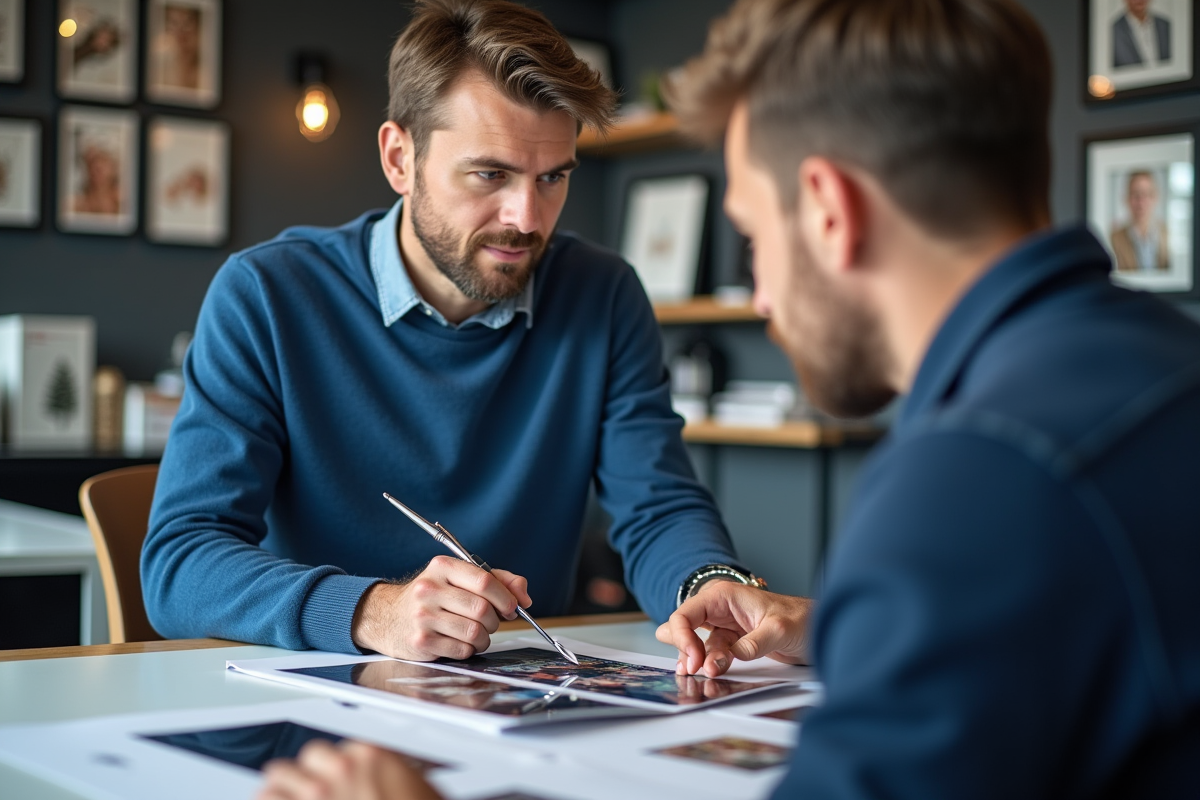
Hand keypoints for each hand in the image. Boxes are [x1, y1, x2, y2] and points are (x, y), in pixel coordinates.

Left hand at [258, 740, 441, 799]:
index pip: (339, 750)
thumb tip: (377, 784)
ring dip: (281, 790)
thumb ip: (390, 779)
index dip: (334, 771)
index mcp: (374, 756)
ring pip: (279, 777)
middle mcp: (343, 768)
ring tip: (281, 799)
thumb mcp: (416, 791)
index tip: (335, 783)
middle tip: (308, 793)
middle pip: (308, 758)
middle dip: (306, 777)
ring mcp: (318, 794)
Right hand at [351, 556, 531, 659]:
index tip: (511, 607)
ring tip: (476, 635)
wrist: (386, 616)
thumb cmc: (432, 597)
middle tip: (490, 622)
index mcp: (442, 567)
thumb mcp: (459, 578)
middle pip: (482, 609)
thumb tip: (524, 596)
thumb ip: (497, 580)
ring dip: (484, 638)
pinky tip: (459, 642)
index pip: (484, 580)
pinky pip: (462, 650)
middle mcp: (429, 589)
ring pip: (475, 632)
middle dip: (494, 620)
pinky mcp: (420, 641)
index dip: (505, 597)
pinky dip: (469, 649)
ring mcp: (423, 616)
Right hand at [656, 581, 812, 676]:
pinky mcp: (732, 641)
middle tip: (694, 669)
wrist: (820, 627)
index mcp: (724, 595)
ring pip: (696, 642)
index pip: (685, 614)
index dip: (683, 638)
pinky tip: (707, 671)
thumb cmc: (803, 618)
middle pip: (684, 627)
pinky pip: (711, 652)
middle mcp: (720, 608)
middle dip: (685, 648)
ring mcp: (725, 625)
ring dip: (697, 659)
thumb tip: (729, 657)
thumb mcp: (780, 629)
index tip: (696, 661)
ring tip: (706, 673)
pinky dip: (706, 663)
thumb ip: (754, 642)